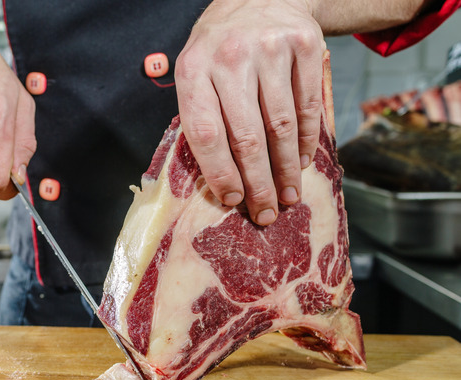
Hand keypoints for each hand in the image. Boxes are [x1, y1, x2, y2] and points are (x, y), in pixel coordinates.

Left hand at [175, 0, 323, 224]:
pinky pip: (308, 105)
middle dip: (258, 183)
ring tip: (288, 196)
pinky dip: (306, 141)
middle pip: (246, 136)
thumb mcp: (197, 71)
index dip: (220, 173)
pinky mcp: (305, 46)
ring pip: (281, 125)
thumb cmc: (221, 48)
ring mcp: (270, 50)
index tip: (232, 201)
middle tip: (266, 212)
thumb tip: (221, 180)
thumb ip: (203, 116)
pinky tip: (301, 162)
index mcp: (194, 69)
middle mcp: (230, 57)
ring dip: (285, 170)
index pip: (205, 133)